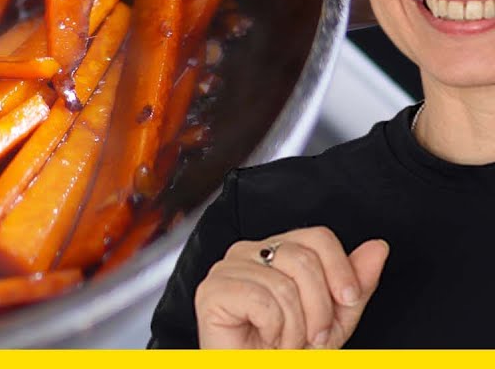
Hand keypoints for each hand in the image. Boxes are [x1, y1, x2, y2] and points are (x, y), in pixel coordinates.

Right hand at [194, 227, 389, 348]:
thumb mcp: (334, 318)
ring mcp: (226, 269)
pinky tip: (264, 339)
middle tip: (311, 335)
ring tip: (284, 341)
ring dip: (295, 328)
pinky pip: (261, 300)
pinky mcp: (211, 291)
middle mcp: (248, 252)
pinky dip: (273, 330)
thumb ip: (355, 283)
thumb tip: (377, 248)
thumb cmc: (285, 352)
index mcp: (275, 251)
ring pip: (284, 285)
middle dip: (320, 308)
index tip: (348, 300)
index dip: (340, 269)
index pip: (316, 237)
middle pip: (303, 260)